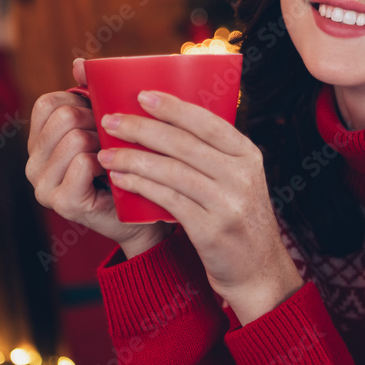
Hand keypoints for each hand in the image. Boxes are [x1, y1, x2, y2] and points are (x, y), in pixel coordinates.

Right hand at [26, 59, 171, 258]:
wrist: (144, 215)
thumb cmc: (127, 163)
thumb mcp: (108, 124)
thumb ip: (91, 94)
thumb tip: (79, 63)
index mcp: (39, 142)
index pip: (49, 102)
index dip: (81, 103)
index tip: (101, 119)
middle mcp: (32, 164)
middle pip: (63, 117)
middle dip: (95, 122)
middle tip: (112, 141)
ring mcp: (43, 186)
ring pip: (74, 137)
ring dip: (104, 143)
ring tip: (114, 157)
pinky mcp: (62, 202)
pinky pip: (83, 162)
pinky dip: (105, 162)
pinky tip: (115, 174)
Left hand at [95, 90, 303, 323]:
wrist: (257, 269)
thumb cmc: (238, 218)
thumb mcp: (240, 179)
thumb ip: (214, 154)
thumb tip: (168, 120)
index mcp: (248, 155)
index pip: (208, 122)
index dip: (173, 107)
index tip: (141, 95)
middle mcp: (242, 175)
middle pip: (184, 143)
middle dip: (142, 128)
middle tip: (111, 120)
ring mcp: (228, 203)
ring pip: (172, 171)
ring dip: (133, 158)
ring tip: (107, 152)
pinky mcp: (211, 229)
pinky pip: (168, 200)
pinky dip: (141, 186)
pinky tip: (121, 179)